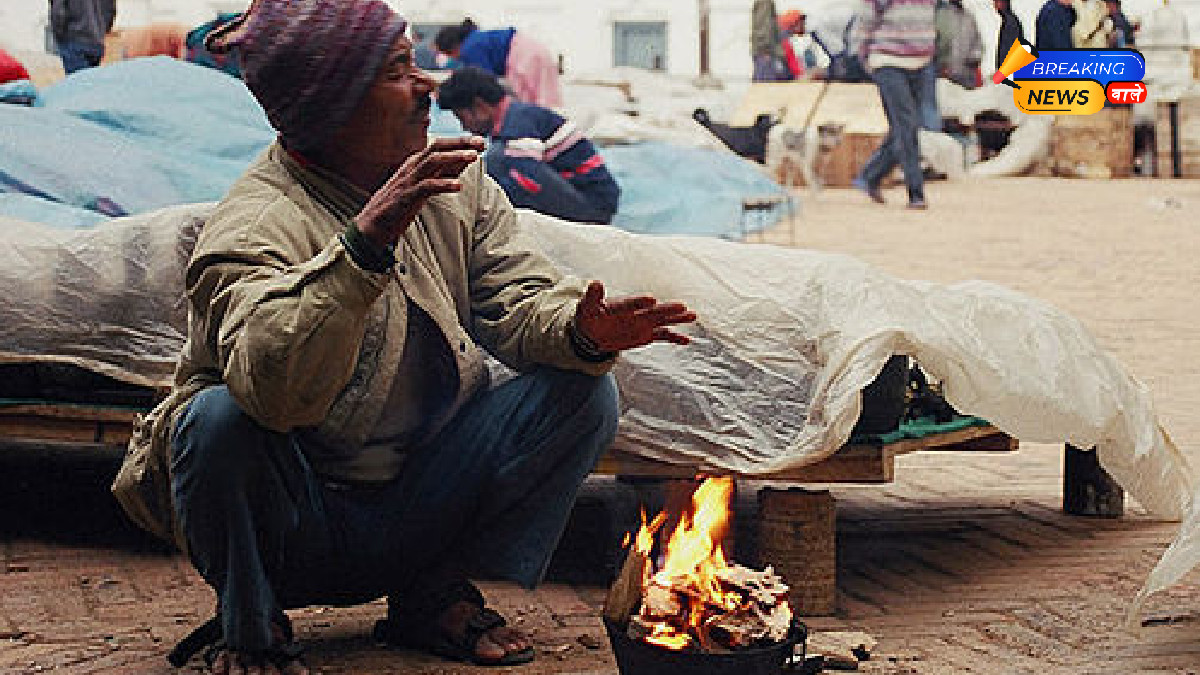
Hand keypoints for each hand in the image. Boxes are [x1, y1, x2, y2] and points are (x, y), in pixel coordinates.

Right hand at [356, 135, 486, 247]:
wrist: (372, 225)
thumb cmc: (400, 205)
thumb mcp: (424, 185)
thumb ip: (442, 172)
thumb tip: (464, 160)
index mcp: (415, 163)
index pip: (439, 146)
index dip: (460, 142)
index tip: (480, 141)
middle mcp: (411, 167)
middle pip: (436, 147)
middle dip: (459, 143)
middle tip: (480, 142)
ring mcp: (408, 181)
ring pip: (432, 162)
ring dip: (454, 157)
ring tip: (474, 157)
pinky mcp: (406, 197)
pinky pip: (426, 186)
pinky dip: (443, 184)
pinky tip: (459, 186)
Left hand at [574, 281, 696, 352]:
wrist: (594, 332)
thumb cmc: (590, 316)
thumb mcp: (586, 307)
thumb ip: (592, 297)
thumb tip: (594, 283)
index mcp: (623, 305)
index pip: (632, 303)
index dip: (640, 302)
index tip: (651, 299)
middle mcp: (638, 312)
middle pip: (654, 311)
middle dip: (667, 309)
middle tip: (681, 306)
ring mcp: (644, 323)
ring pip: (663, 320)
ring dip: (677, 318)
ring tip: (692, 315)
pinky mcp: (647, 334)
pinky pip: (663, 336)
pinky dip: (674, 337)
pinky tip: (686, 340)